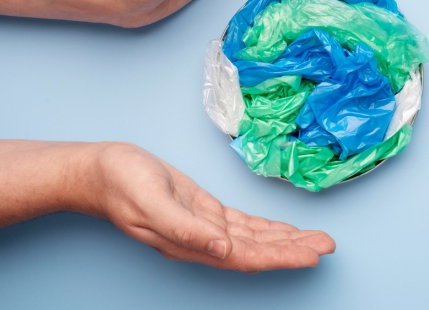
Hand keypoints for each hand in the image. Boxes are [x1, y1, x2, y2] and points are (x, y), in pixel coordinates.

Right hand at [87, 142, 334, 271]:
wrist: (100, 171)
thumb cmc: (121, 183)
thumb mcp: (152, 203)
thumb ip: (186, 230)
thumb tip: (223, 250)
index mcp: (192, 243)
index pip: (246, 256)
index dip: (280, 257)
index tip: (312, 256)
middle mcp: (203, 240)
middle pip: (257, 250)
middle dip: (293, 249)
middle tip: (329, 244)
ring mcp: (204, 227)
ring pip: (253, 238)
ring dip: (285, 239)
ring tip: (317, 239)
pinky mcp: (203, 210)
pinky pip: (241, 224)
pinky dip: (265, 227)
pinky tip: (284, 230)